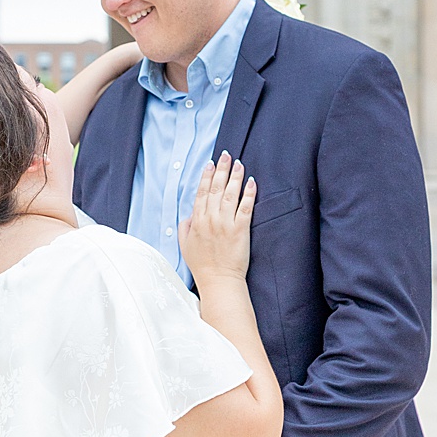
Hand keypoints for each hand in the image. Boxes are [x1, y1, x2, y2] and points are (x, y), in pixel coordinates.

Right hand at [178, 152, 256, 282]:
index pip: (201, 192)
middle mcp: (210, 219)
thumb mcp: (185, 245)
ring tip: (239, 164)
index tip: (210, 163)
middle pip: (215, 188)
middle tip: (226, 155)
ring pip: (230, 194)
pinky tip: (252, 182)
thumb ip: (185, 227)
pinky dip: (249, 194)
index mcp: (196, 221)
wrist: (218, 280)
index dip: (205, 176)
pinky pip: (245, 207)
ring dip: (235, 177)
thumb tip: (189, 214)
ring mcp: (225, 223)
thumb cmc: (202, 265)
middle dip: (221, 169)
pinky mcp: (240, 230)